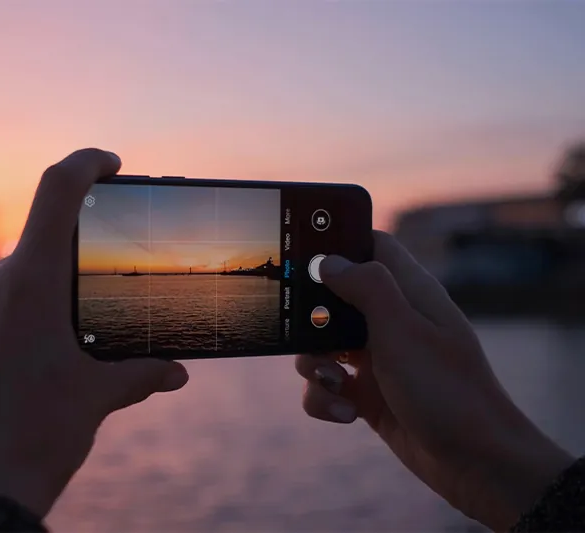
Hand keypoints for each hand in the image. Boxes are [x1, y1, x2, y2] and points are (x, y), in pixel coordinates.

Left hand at [0, 149, 188, 517]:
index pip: (57, 190)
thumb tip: (176, 372)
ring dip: (26, 313)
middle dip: (61, 280)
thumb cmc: (38, 439)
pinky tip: (10, 382)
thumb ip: (140, 373)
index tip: (108, 164)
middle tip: (81, 320)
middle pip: (33, 255)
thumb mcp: (98, 398)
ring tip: (44, 364)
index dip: (87, 164)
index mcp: (29, 283)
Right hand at [295, 231, 572, 529]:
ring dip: (314, 366)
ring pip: (321, 346)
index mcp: (408, 293)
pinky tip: (347, 414)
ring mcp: (378, 358)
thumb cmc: (446, 390)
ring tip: (335, 383)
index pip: (371, 246)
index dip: (339, 242)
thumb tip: (329, 260)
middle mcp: (391, 321)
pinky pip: (327, 386)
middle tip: (305, 332)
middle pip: (333, 298)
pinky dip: (326, 398)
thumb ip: (367, 287)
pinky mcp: (368, 394)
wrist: (475, 463)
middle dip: (310, 318)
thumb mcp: (402, 330)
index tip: (303, 253)